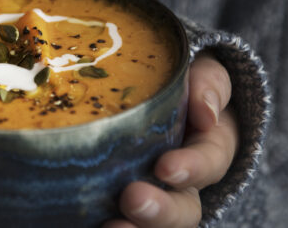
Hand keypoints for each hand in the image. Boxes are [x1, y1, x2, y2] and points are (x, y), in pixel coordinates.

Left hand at [103, 52, 237, 227]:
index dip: (191, 168)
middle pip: (182, 210)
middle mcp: (184, 184)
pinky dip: (97, 225)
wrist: (157, 92)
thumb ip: (209, 85)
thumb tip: (205, 113)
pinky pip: (113, 219)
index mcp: (209, 150)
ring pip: (150, 225)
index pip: (208, 164)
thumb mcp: (204, 74)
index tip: (166, 167)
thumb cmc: (182, 83)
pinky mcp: (117, 203)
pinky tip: (79, 223)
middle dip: (160, 211)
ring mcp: (152, 197)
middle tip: (133, 200)